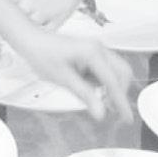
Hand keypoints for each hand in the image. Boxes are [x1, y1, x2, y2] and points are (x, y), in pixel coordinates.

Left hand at [7, 30, 132, 121]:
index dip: (120, 101)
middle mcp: (99, 48)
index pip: (113, 82)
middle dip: (118, 91)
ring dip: (108, 85)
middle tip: (110, 107)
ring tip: (87, 91)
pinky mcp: (93, 52)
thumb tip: (100, 112)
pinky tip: (84, 82)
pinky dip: (100, 80)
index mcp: (92, 53)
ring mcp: (97, 49)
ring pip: (115, 71)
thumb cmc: (42, 54)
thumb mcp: (63, 79)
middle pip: (122, 73)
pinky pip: (105, 68)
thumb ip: (85, 95)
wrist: (31, 40)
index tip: (126, 116)